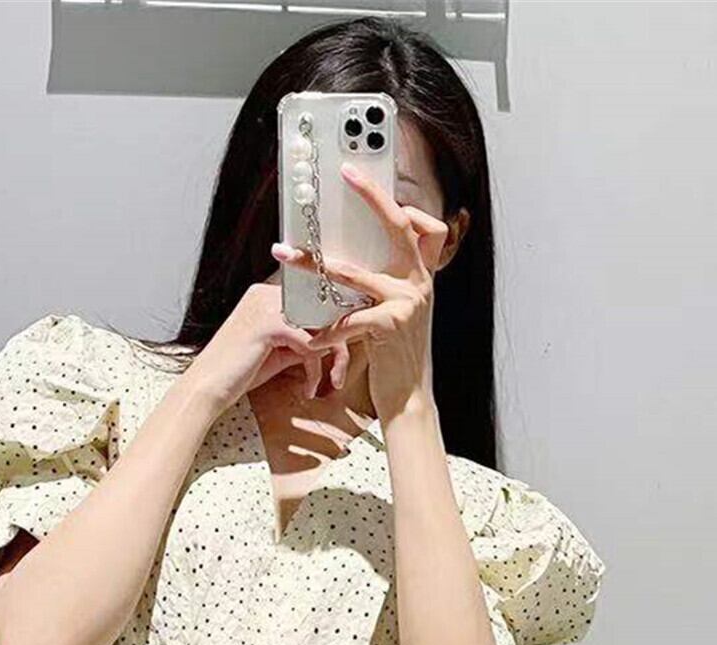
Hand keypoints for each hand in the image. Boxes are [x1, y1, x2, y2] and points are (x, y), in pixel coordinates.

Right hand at [186, 276, 353, 413]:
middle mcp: (265, 294)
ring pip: (320, 326)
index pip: (311, 304)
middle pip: (320, 311)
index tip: (337, 358)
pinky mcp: (268, 325)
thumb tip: (329, 342)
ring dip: (332, 357)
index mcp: (264, 296)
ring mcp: (266, 306)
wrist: (206, 389)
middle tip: (338, 372)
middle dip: (338, 343)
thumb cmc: (236, 375)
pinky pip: (309, 343)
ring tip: (329, 382)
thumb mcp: (276, 353)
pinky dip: (314, 369)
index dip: (331, 331)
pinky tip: (308, 388)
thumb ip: (300, 341)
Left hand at [271, 163, 449, 420]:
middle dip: (373, 195)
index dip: (407, 206)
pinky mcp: (393, 324)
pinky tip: (311, 339)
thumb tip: (349, 260)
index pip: (427, 227)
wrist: (410, 399)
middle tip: (348, 173)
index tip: (379, 187)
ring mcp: (409, 301)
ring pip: (356, 271)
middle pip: (400, 225)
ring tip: (288, 257)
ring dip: (315, 264)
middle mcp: (420, 283)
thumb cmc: (396, 357)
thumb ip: (385, 286)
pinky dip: (326, 328)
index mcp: (421, 277)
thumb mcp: (397, 314)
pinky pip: (350, 317)